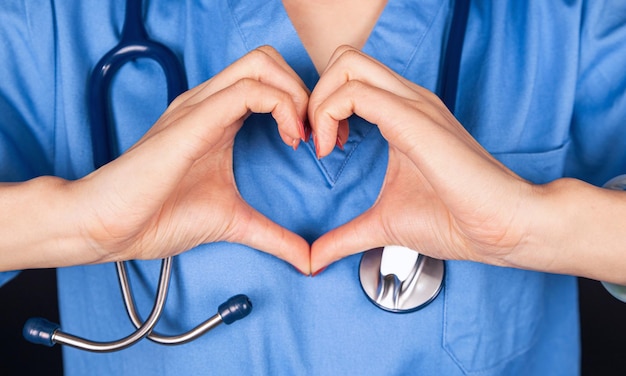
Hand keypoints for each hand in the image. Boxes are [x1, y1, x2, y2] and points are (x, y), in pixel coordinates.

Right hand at [75, 46, 311, 272]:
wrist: (108, 226)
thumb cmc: (157, 217)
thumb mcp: (233, 223)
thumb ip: (274, 237)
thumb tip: (308, 261)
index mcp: (217, 119)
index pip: (268, 82)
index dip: (301, 104)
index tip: (314, 144)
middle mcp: (208, 104)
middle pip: (268, 61)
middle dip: (303, 90)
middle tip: (312, 134)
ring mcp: (199, 107)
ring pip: (261, 65)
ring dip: (295, 94)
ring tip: (301, 136)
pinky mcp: (193, 121)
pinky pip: (247, 90)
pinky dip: (282, 106)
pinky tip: (289, 140)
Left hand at [308, 46, 533, 273]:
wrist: (504, 229)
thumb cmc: (455, 221)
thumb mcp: (383, 224)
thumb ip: (345, 236)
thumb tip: (313, 260)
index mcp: (403, 114)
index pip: (348, 80)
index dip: (321, 109)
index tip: (320, 150)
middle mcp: (408, 100)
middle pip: (344, 60)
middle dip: (313, 96)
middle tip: (314, 140)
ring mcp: (413, 105)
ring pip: (346, 65)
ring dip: (318, 103)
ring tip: (323, 147)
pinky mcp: (415, 120)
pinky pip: (356, 92)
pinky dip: (328, 114)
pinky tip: (332, 151)